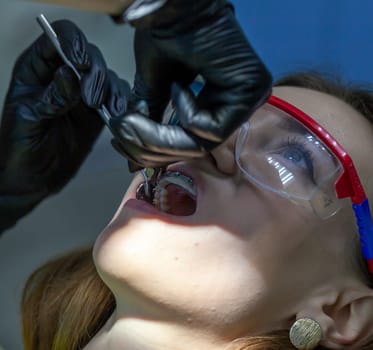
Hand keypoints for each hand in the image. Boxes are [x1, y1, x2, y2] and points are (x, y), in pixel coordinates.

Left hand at [0, 20, 129, 231]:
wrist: (33, 179)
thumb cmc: (19, 148)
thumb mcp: (28, 120)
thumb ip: (50, 97)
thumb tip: (68, 74)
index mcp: (37, 69)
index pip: (58, 39)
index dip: (73, 44)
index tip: (80, 64)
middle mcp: (63, 77)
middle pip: (89, 56)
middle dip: (95, 74)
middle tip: (91, 100)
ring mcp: (83, 95)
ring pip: (107, 77)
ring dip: (111, 92)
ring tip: (106, 111)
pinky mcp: (98, 114)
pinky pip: (117, 100)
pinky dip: (121, 105)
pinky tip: (116, 116)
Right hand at [109, 0, 271, 169]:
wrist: (176, 4)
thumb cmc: (168, 38)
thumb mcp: (154, 89)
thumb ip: (151, 122)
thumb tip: (132, 160)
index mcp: (218, 104)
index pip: (191, 145)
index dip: (157, 152)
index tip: (125, 146)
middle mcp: (236, 107)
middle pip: (196, 150)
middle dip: (154, 147)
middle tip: (126, 131)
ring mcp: (248, 101)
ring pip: (202, 144)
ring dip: (163, 135)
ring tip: (139, 115)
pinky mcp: (252, 92)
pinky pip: (212, 128)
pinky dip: (186, 113)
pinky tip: (178, 87)